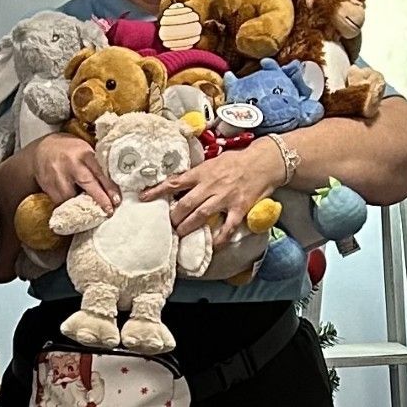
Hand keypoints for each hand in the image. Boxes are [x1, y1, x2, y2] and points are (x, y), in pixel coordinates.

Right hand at [35, 130, 114, 211]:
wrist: (41, 150)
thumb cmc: (69, 151)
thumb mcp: (84, 150)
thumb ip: (96, 164)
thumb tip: (116, 183)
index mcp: (84, 153)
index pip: (99, 171)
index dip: (109, 187)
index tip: (116, 200)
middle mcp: (71, 163)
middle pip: (88, 183)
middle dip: (100, 199)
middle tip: (108, 211)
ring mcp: (58, 175)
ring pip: (72, 196)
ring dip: (82, 205)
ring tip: (88, 208)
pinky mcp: (48, 185)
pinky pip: (60, 201)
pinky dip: (68, 205)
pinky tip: (72, 205)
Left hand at [150, 139, 286, 243]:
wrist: (264, 162)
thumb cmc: (238, 160)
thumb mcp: (213, 161)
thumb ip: (198, 173)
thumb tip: (180, 182)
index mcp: (202, 173)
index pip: (174, 182)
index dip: (157, 191)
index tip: (143, 198)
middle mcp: (210, 186)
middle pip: (185, 205)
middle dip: (173, 217)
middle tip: (167, 225)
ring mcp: (224, 198)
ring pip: (200, 216)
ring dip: (188, 228)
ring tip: (180, 234)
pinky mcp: (239, 209)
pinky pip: (226, 228)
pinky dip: (219, 239)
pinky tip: (212, 246)